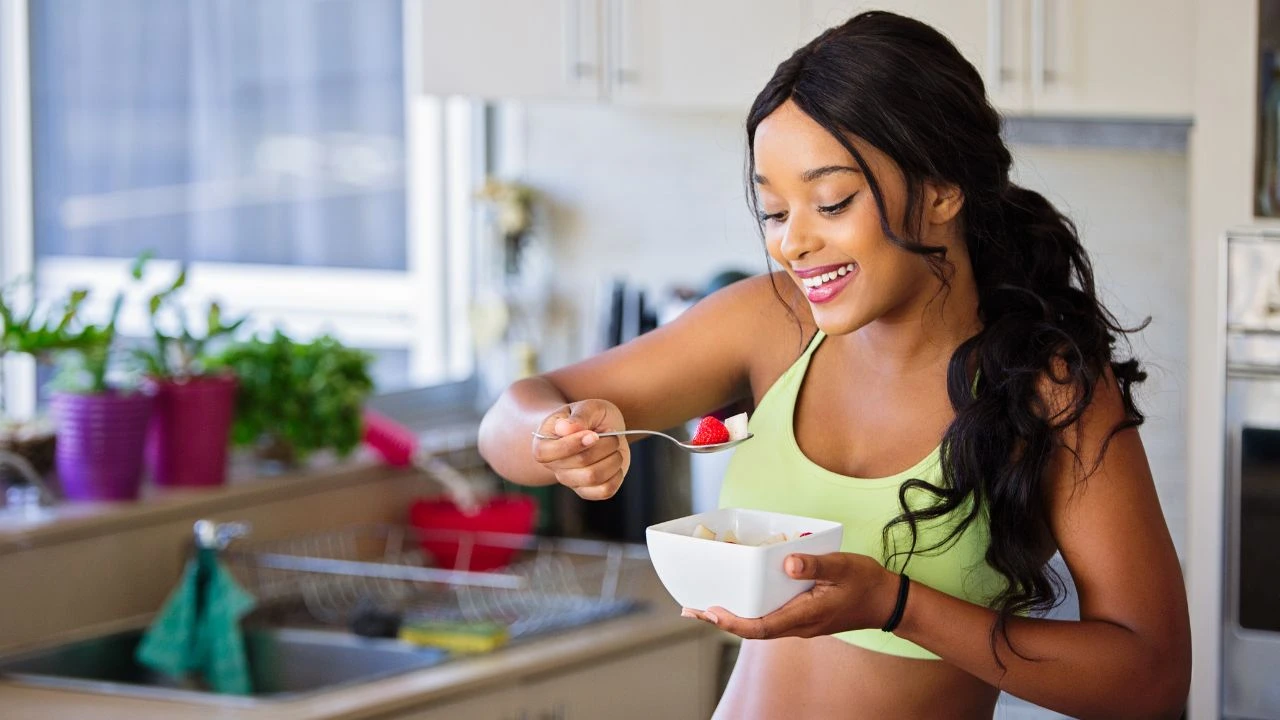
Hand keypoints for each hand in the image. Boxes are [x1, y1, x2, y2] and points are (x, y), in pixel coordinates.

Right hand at [531, 399, 630, 500]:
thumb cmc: (588, 417)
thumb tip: (565, 429)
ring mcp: (571, 481)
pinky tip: (615, 462)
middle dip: (604, 444)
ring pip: (594, 477)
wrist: (599, 429)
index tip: (594, 434)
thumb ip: (578, 416)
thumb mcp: (587, 407)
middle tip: (611, 433)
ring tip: (614, 447)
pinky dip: (617, 475)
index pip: (552, 452)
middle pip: (581, 462)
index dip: (576, 443)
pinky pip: (605, 491)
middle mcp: (554, 467)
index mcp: (544, 445)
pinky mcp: (588, 491)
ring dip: (613, 459)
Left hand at [682, 552, 900, 639]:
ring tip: (705, 606)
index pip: (760, 627)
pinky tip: (740, 599)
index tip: (710, 612)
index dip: (732, 622)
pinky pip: (769, 619)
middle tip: (691, 609)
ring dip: (732, 617)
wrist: (887, 602)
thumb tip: (788, 562)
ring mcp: (800, 624)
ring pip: (759, 625)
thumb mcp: (843, 567)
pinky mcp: (802, 618)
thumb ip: (815, 565)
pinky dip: (749, 612)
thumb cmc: (865, 583)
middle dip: (721, 620)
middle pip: (752, 629)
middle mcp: (798, 625)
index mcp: (804, 616)